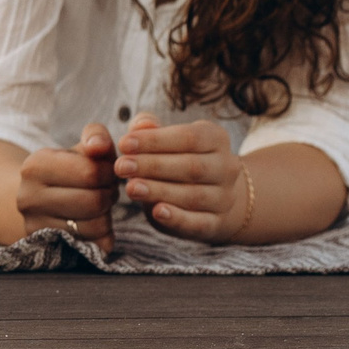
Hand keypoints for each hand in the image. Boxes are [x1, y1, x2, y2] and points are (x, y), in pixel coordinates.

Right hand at [16, 123, 118, 247]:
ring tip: (99, 205)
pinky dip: (103, 234)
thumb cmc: (67, 170)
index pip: (90, 172)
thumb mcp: (80, 148)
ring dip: (107, 215)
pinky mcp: (49, 249)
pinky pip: (94, 245)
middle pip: (94, 201)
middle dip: (110, 195)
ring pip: (95, 226)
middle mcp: (28, 197)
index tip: (107, 172)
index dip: (109, 172)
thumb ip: (96, 137)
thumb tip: (99, 145)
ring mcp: (35, 226)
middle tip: (107, 190)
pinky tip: (94, 221)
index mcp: (35, 166)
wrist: (34, 198)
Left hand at [114, 113, 253, 242]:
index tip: (124, 144)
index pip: (189, 137)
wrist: (208, 194)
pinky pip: (199, 223)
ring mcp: (225, 197)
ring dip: (160, 191)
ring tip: (131, 188)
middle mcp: (226, 167)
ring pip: (194, 195)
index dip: (155, 141)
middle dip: (153, 166)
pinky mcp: (217, 222)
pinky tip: (157, 212)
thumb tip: (140, 125)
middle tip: (121, 166)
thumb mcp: (164, 137)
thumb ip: (149, 127)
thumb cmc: (176, 156)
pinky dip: (178, 218)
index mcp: (216, 138)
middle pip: (192, 166)